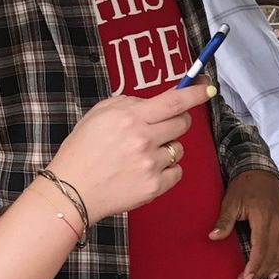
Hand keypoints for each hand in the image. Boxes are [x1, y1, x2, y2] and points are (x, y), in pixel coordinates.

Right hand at [50, 89, 206, 223]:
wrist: (72, 190)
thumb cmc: (82, 151)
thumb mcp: (99, 114)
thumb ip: (129, 104)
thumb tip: (153, 102)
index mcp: (130, 118)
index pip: (174, 101)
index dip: (195, 93)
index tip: (207, 88)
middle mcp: (143, 140)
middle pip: (182, 124)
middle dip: (175, 122)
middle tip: (158, 129)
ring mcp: (150, 165)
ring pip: (178, 149)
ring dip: (167, 149)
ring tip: (142, 156)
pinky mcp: (154, 187)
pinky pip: (176, 172)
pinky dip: (166, 171)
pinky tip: (145, 171)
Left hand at [209, 169, 278, 278]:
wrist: (263, 173)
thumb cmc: (246, 186)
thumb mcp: (231, 201)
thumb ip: (224, 221)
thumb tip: (213, 237)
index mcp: (264, 217)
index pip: (261, 249)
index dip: (254, 266)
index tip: (245, 278)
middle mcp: (278, 223)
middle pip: (272, 256)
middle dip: (260, 272)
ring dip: (270, 270)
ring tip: (257, 278)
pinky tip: (273, 271)